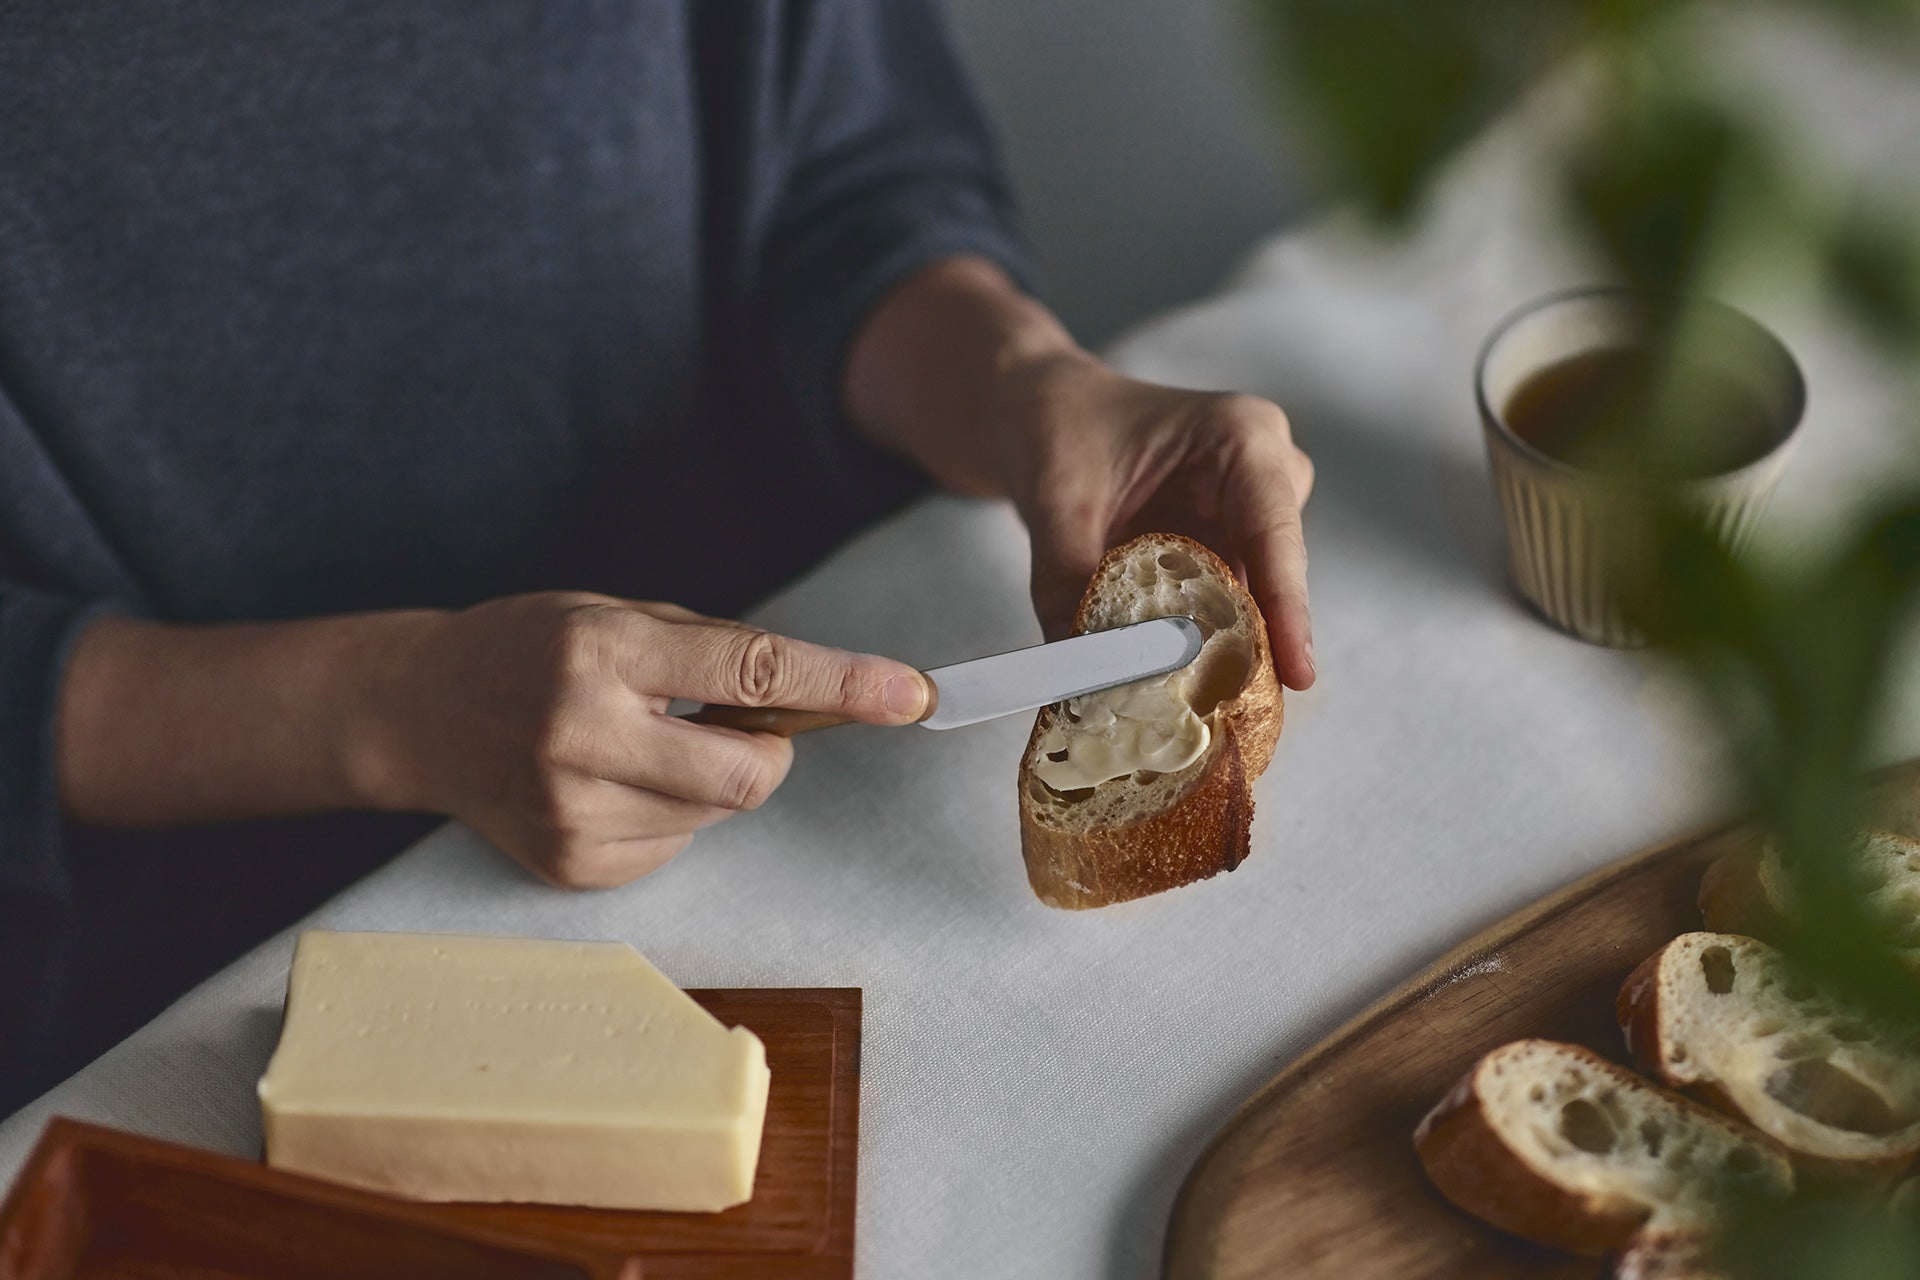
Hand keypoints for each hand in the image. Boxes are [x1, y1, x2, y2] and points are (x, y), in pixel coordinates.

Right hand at [354, 593, 929, 887]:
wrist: (415, 710)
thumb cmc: (530, 646)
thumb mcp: (617, 614)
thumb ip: (714, 653)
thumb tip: (819, 700)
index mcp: (602, 649)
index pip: (749, 672)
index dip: (839, 684)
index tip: (910, 692)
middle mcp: (582, 731)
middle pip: (749, 774)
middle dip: (769, 752)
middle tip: (735, 724)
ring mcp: (570, 810)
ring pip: (716, 814)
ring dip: (710, 781)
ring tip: (641, 743)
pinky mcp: (568, 863)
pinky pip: (675, 847)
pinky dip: (669, 814)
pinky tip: (610, 782)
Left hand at [993, 351, 1315, 688]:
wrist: (1043, 413)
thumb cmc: (1060, 428)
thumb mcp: (1056, 502)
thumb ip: (1067, 584)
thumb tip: (1082, 671)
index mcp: (1243, 437)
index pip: (1274, 532)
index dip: (1287, 608)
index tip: (1297, 675)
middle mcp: (1266, 475)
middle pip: (1273, 576)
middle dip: (1251, 645)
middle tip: (1229, 718)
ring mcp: (1252, 515)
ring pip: (1252, 600)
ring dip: (1222, 651)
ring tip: (1198, 714)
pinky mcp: (1229, 550)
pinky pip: (1224, 606)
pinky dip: (1198, 644)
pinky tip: (1175, 687)